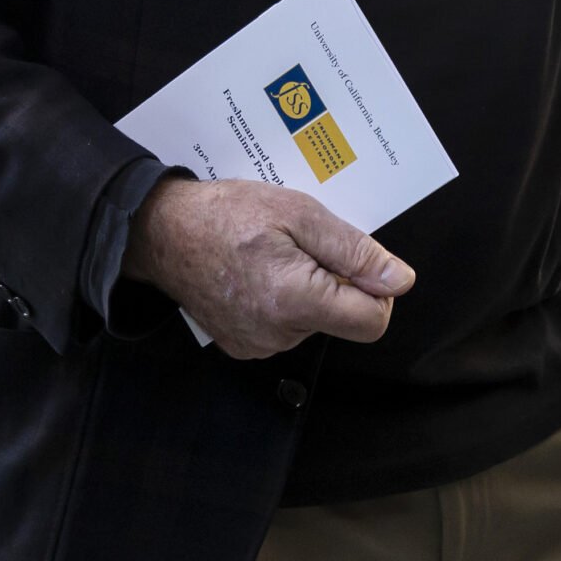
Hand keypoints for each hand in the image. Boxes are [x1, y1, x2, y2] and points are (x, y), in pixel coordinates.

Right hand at [124, 177, 413, 359]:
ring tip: (276, 255)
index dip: (376, 289)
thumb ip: (355, 253)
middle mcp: (278, 335)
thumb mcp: (302, 214)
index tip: (354, 260)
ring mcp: (258, 345)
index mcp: (296, 302)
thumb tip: (399, 280)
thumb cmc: (228, 215)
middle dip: (336, 282)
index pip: (372, 322)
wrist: (162, 233)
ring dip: (310, 289)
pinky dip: (285, 301)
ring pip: (316, 321)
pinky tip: (260, 273)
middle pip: (344, 319)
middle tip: (302, 246)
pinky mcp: (244, 345)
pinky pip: (287, 327)